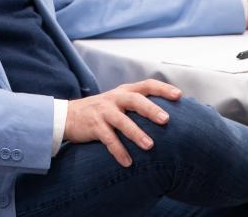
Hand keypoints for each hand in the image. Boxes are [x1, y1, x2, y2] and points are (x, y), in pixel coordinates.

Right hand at [64, 79, 181, 166]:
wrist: (69, 115)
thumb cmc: (101, 111)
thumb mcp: (118, 103)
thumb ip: (137, 105)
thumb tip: (168, 117)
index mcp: (123, 92)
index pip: (145, 85)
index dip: (162, 89)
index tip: (179, 95)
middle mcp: (114, 99)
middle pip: (134, 99)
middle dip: (150, 109)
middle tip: (166, 120)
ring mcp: (103, 111)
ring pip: (121, 120)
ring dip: (136, 133)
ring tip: (149, 146)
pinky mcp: (94, 125)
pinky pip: (108, 139)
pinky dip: (118, 151)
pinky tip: (127, 162)